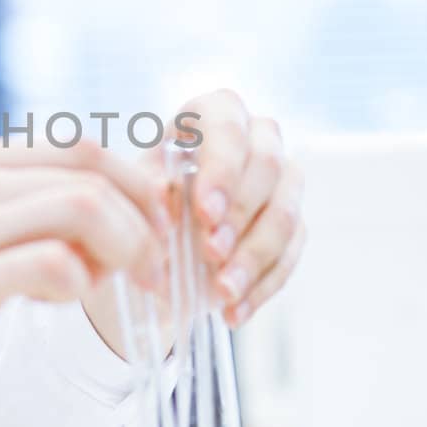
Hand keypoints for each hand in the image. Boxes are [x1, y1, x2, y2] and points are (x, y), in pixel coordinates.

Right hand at [0, 138, 170, 426]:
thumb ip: (13, 209)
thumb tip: (101, 216)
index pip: (84, 147)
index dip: (137, 186)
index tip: (155, 232)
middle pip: (95, 168)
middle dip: (146, 218)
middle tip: (157, 268)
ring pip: (86, 208)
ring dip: (126, 251)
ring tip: (123, 289)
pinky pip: (54, 265)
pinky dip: (80, 285)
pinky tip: (61, 303)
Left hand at [167, 89, 304, 327]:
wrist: (154, 240)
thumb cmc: (144, 201)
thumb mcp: (134, 194)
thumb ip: (148, 190)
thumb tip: (163, 195)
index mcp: (209, 116)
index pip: (227, 123)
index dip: (222, 167)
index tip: (205, 212)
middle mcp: (255, 139)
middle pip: (268, 164)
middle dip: (239, 214)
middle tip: (210, 252)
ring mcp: (280, 181)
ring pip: (286, 212)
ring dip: (253, 256)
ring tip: (222, 291)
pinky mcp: (293, 224)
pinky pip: (291, 253)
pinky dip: (262, 285)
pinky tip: (235, 310)